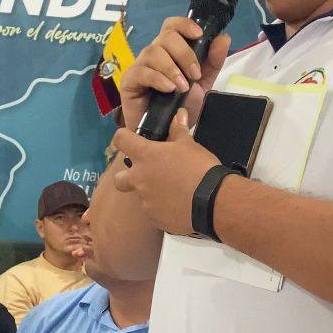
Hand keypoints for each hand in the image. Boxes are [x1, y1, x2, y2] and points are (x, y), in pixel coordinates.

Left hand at [113, 110, 222, 233]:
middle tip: (146, 174)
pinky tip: (179, 205)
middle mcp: (139, 179)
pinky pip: (155, 212)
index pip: (121, 140)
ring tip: (174, 191)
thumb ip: (179, 130)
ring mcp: (146, 202)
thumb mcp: (190, 145)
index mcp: (145, 156)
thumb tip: (179, 114)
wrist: (213, 202)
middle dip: (127, 176)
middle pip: (119, 179)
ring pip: (141, 196)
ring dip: (152, 192)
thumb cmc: (200, 168)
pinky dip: (163, 208)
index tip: (130, 139)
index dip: (123, 137)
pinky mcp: (156, 219)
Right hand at [119, 15, 230, 131]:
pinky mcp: (129, 81)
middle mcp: (154, 53)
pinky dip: (158, 79)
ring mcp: (140, 66)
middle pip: (165, 36)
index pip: (173, 25)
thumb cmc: (181, 106)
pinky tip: (168, 89)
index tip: (199, 35)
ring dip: (172, 68)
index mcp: (171, 49)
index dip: (185, 24)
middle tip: (194, 75)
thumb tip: (223, 38)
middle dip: (184, 53)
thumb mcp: (203, 83)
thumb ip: (213, 61)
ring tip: (182, 87)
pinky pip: (142, 72)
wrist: (167, 133)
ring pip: (153, 52)